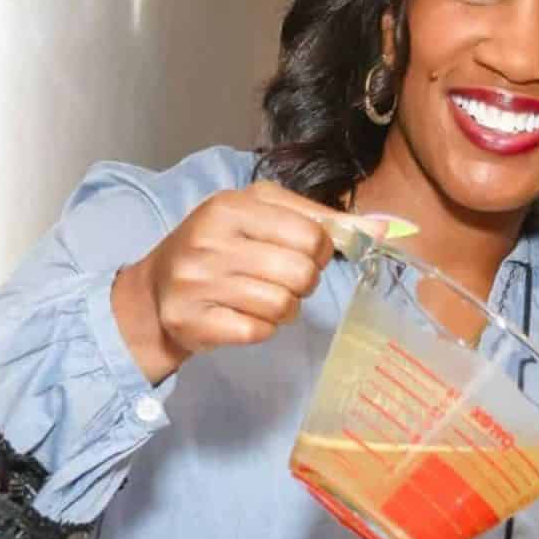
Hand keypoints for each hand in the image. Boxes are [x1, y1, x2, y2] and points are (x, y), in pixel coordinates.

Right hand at [112, 182, 380, 383]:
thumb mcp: (262, 216)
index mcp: (231, 206)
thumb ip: (322, 220)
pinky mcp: (195, 321)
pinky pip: (258, 332)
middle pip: (302, 273)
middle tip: (282, 279)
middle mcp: (210, 240)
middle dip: (303, 282)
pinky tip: (242, 316)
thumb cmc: (219, 248)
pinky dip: (261, 328)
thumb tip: (384, 229)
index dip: (321, 251)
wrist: (154, 292)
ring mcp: (199, 283)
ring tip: (262, 298)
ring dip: (284, 309)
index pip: (312, 235)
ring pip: (283, 306)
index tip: (305, 253)